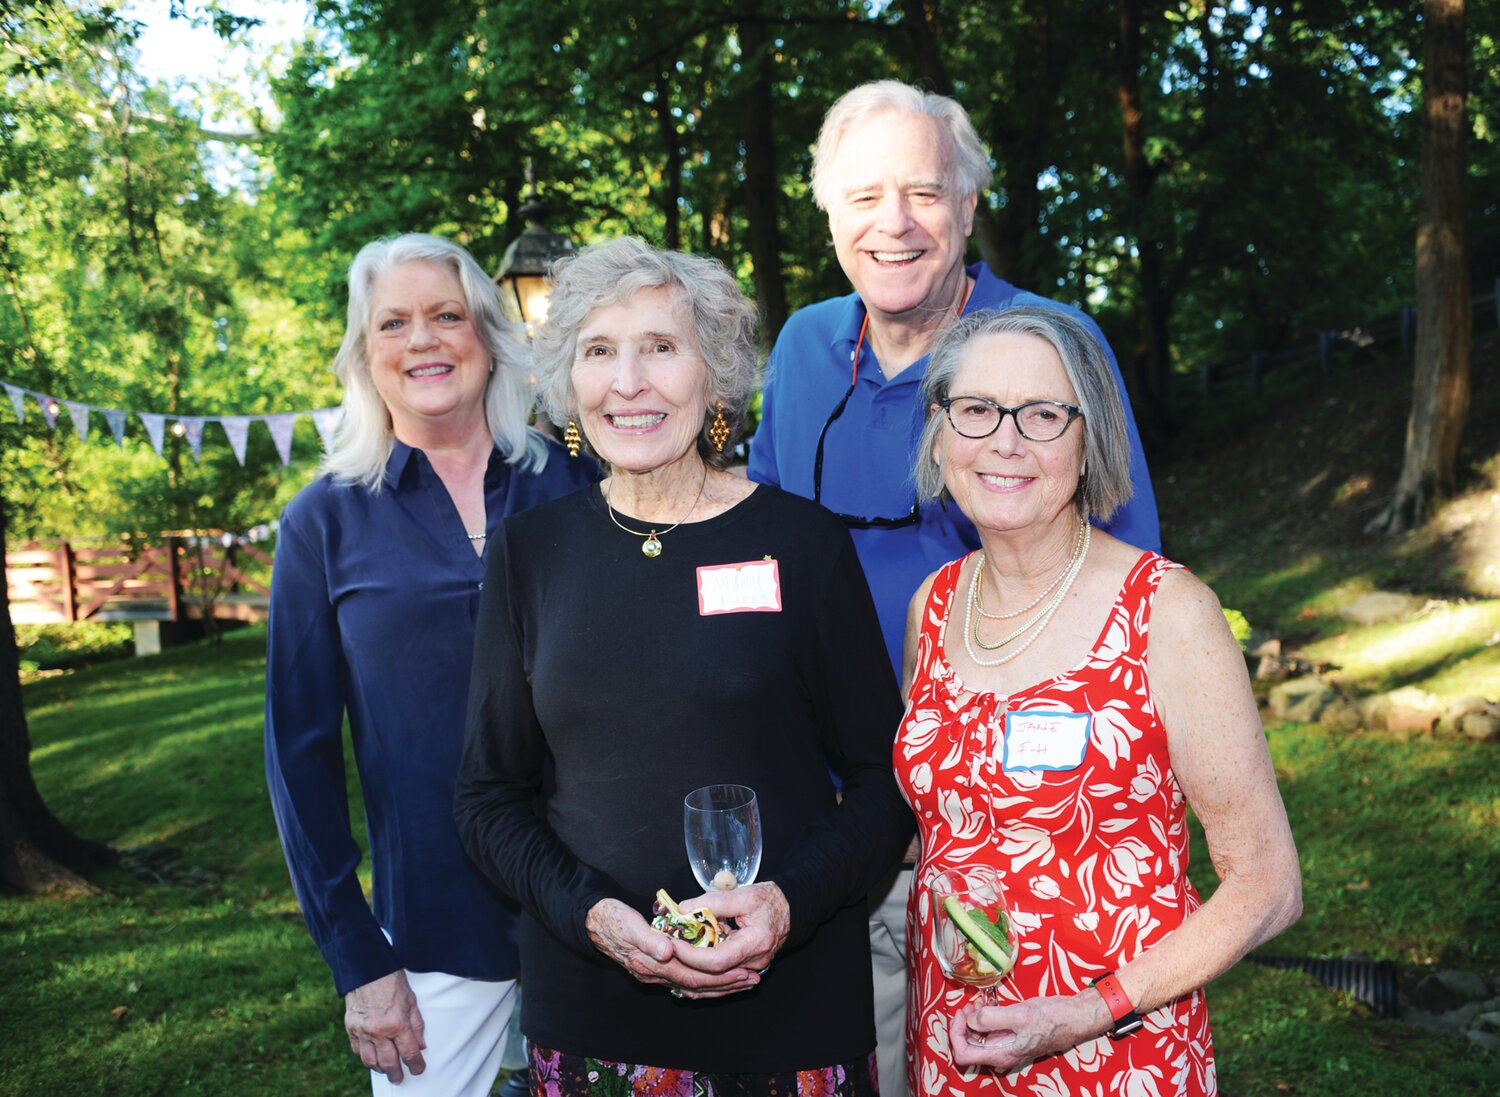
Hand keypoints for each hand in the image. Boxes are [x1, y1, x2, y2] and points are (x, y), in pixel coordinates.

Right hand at [345, 970, 425, 1082]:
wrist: (367, 968)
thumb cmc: (392, 981)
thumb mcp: (411, 1001)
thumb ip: (417, 1025)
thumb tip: (420, 1045)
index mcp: (397, 1023)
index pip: (409, 1053)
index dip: (416, 1064)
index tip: (418, 1069)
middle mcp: (378, 1031)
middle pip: (389, 1063)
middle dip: (396, 1073)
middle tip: (399, 1078)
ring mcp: (362, 1031)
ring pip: (370, 1061)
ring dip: (379, 1068)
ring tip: (386, 1070)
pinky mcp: (350, 1027)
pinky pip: (357, 1050)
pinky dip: (365, 1056)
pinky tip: (371, 1057)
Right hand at [585, 898, 758, 998]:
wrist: (592, 922)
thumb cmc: (611, 919)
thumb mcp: (628, 924)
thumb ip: (648, 939)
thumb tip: (668, 951)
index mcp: (650, 963)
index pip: (691, 975)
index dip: (718, 976)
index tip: (742, 971)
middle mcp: (654, 974)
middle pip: (696, 985)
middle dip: (726, 984)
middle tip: (753, 979)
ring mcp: (654, 974)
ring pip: (692, 987)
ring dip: (719, 986)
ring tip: (742, 982)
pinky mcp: (655, 968)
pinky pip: (684, 981)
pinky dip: (704, 982)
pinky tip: (716, 980)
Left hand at [676, 882, 789, 982]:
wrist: (790, 909)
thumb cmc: (769, 900)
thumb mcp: (743, 894)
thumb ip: (713, 901)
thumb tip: (683, 909)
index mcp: (756, 942)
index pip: (717, 961)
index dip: (692, 956)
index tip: (674, 944)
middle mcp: (755, 961)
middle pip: (714, 974)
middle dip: (687, 962)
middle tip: (667, 947)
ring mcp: (752, 968)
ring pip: (716, 978)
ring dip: (693, 966)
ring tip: (675, 950)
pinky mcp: (746, 967)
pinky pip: (722, 974)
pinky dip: (703, 968)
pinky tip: (690, 958)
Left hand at [948, 992, 1107, 1071]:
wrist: (1074, 1017)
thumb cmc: (1051, 1018)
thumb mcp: (1019, 1015)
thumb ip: (991, 1018)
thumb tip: (971, 1019)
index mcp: (1001, 1054)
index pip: (963, 1055)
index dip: (956, 1033)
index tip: (962, 1013)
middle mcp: (1002, 1054)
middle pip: (967, 1046)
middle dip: (963, 1025)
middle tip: (969, 1005)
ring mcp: (1007, 1045)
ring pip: (978, 1038)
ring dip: (973, 1020)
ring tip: (977, 1003)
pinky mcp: (1012, 1036)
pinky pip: (991, 1030)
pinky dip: (985, 1017)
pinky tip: (988, 1004)